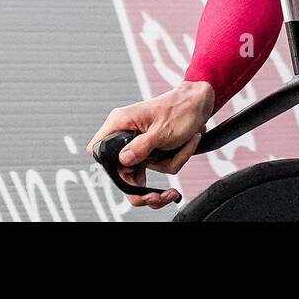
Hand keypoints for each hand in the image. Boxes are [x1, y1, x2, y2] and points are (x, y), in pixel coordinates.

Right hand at [88, 80, 214, 208]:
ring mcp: (140, 144)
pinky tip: (187, 144)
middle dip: (142, 187)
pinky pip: (159, 167)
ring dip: (168, 164)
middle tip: (156, 197)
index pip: (98, 150)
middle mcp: (126, 134)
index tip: (129, 177)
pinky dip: (176, 160)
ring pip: (144, 173)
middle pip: (121, 172)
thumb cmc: (180, 108)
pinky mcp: (152, 150)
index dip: (109, 168)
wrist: (200, 102)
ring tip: (184, 150)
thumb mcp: (161, 130)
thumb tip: (123, 161)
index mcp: (121, 123)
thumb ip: (141, 147)